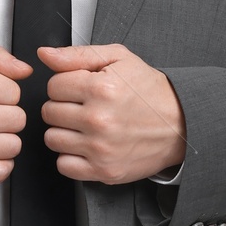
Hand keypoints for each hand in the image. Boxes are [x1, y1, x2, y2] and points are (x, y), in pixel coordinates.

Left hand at [38, 43, 186, 183]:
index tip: (81, 89)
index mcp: (101, 88)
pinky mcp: (104, 171)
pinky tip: (86, 146)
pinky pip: (64, 166)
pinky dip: (71, 157)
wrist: (181, 124)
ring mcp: (101, 149)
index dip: (65, 85)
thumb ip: (77, 55)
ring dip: (64, 132)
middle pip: (49, 112)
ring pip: (52, 139)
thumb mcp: (118, 59)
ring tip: (85, 126)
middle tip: (84, 107)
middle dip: (63, 107)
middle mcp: (99, 120)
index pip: (53, 86)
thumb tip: (44, 54)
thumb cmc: (150, 91)